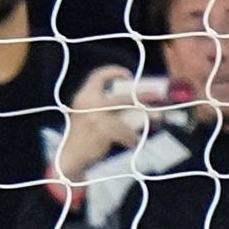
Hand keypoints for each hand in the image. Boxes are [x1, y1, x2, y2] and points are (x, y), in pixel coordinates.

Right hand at [56, 65, 146, 184]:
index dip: (114, 71)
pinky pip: (126, 131)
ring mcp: (96, 116)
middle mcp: (88, 102)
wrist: (72, 156)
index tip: (129, 74)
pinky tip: (131, 142)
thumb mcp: (90, 114)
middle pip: (123, 97)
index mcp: (84, 95)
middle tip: (157, 97)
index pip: (98, 76)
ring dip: (145, 119)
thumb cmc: (86, 136)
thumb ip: (108, 107)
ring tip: (155, 122)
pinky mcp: (103, 130)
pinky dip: (132, 138)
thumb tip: (140, 106)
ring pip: (128, 115)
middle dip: (143, 97)